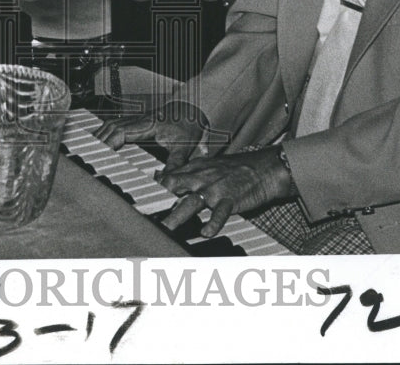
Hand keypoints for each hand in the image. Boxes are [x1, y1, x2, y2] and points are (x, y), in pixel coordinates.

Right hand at [96, 107, 205, 172]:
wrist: (192, 108)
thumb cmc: (188, 125)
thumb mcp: (184, 147)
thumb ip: (174, 164)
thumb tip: (164, 180)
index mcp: (148, 125)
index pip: (122, 131)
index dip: (109, 141)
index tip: (100, 152)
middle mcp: (140, 120)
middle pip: (112, 126)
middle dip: (99, 140)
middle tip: (89, 154)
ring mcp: (137, 118)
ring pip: (112, 123)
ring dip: (101, 134)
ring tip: (90, 147)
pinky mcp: (137, 120)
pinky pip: (116, 123)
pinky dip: (106, 130)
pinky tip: (101, 138)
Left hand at [157, 147, 294, 237]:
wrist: (261, 168)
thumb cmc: (232, 169)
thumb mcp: (204, 165)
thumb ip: (181, 171)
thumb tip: (158, 175)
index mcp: (193, 170)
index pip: (167, 178)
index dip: (152, 190)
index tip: (138, 203)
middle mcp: (200, 178)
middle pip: (174, 188)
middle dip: (159, 201)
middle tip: (144, 216)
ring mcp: (215, 189)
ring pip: (192, 202)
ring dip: (177, 216)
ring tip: (166, 229)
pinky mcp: (230, 200)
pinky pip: (220, 213)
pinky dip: (213, 223)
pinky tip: (206, 233)